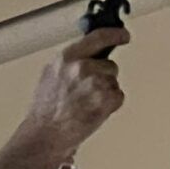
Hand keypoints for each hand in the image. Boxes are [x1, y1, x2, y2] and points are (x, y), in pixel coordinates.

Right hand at [22, 27, 126, 161]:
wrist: (46, 134)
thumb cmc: (46, 110)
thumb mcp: (52, 74)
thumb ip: (71, 60)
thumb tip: (88, 52)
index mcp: (67, 57)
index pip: (98, 37)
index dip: (115, 34)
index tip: (123, 35)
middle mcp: (82, 67)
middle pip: (110, 65)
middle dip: (104, 77)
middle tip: (88, 92)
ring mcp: (95, 83)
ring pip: (113, 82)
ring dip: (105, 93)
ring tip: (86, 103)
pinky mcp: (105, 99)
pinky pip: (118, 97)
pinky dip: (110, 106)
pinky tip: (92, 111)